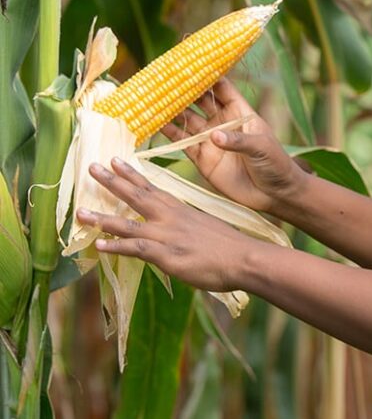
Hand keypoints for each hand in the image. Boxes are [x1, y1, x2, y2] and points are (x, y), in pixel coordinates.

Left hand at [78, 158, 250, 291]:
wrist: (244, 258)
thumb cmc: (229, 245)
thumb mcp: (205, 225)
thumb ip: (186, 225)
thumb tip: (177, 230)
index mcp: (180, 209)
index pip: (151, 186)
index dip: (131, 174)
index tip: (114, 160)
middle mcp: (170, 217)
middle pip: (136, 196)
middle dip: (112, 182)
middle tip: (91, 167)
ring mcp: (167, 235)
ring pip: (128, 223)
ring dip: (102, 217)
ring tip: (80, 212)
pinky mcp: (167, 255)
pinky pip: (136, 249)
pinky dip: (116, 246)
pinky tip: (98, 245)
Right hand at [162, 78, 305, 215]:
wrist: (273, 195)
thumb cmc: (275, 164)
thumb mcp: (260, 147)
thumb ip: (238, 140)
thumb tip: (214, 135)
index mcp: (239, 111)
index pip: (221, 88)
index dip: (207, 75)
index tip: (189, 63)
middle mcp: (222, 122)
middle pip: (199, 101)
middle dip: (183, 90)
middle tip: (164, 78)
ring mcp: (210, 139)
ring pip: (186, 120)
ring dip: (171, 110)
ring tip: (153, 98)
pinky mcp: (201, 158)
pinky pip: (181, 143)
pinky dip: (168, 134)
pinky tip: (154, 123)